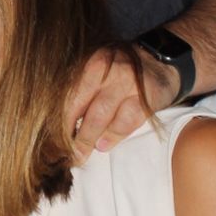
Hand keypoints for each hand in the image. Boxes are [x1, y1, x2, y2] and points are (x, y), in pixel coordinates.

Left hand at [67, 47, 157, 161]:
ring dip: (88, 139)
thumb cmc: (123, 73)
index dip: (58, 122)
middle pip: (81, 108)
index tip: (51, 141)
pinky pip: (126, 121)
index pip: (68, 97)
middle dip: (70, 135)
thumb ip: (82, 93)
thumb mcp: (100, 73)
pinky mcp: (147, 96)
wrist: (163, 60)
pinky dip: (113, 136)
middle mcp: (107, 70)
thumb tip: (60, 127)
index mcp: (91, 65)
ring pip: (101, 116)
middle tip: (64, 153)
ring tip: (81, 154)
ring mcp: (128, 82)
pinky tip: (104, 144)